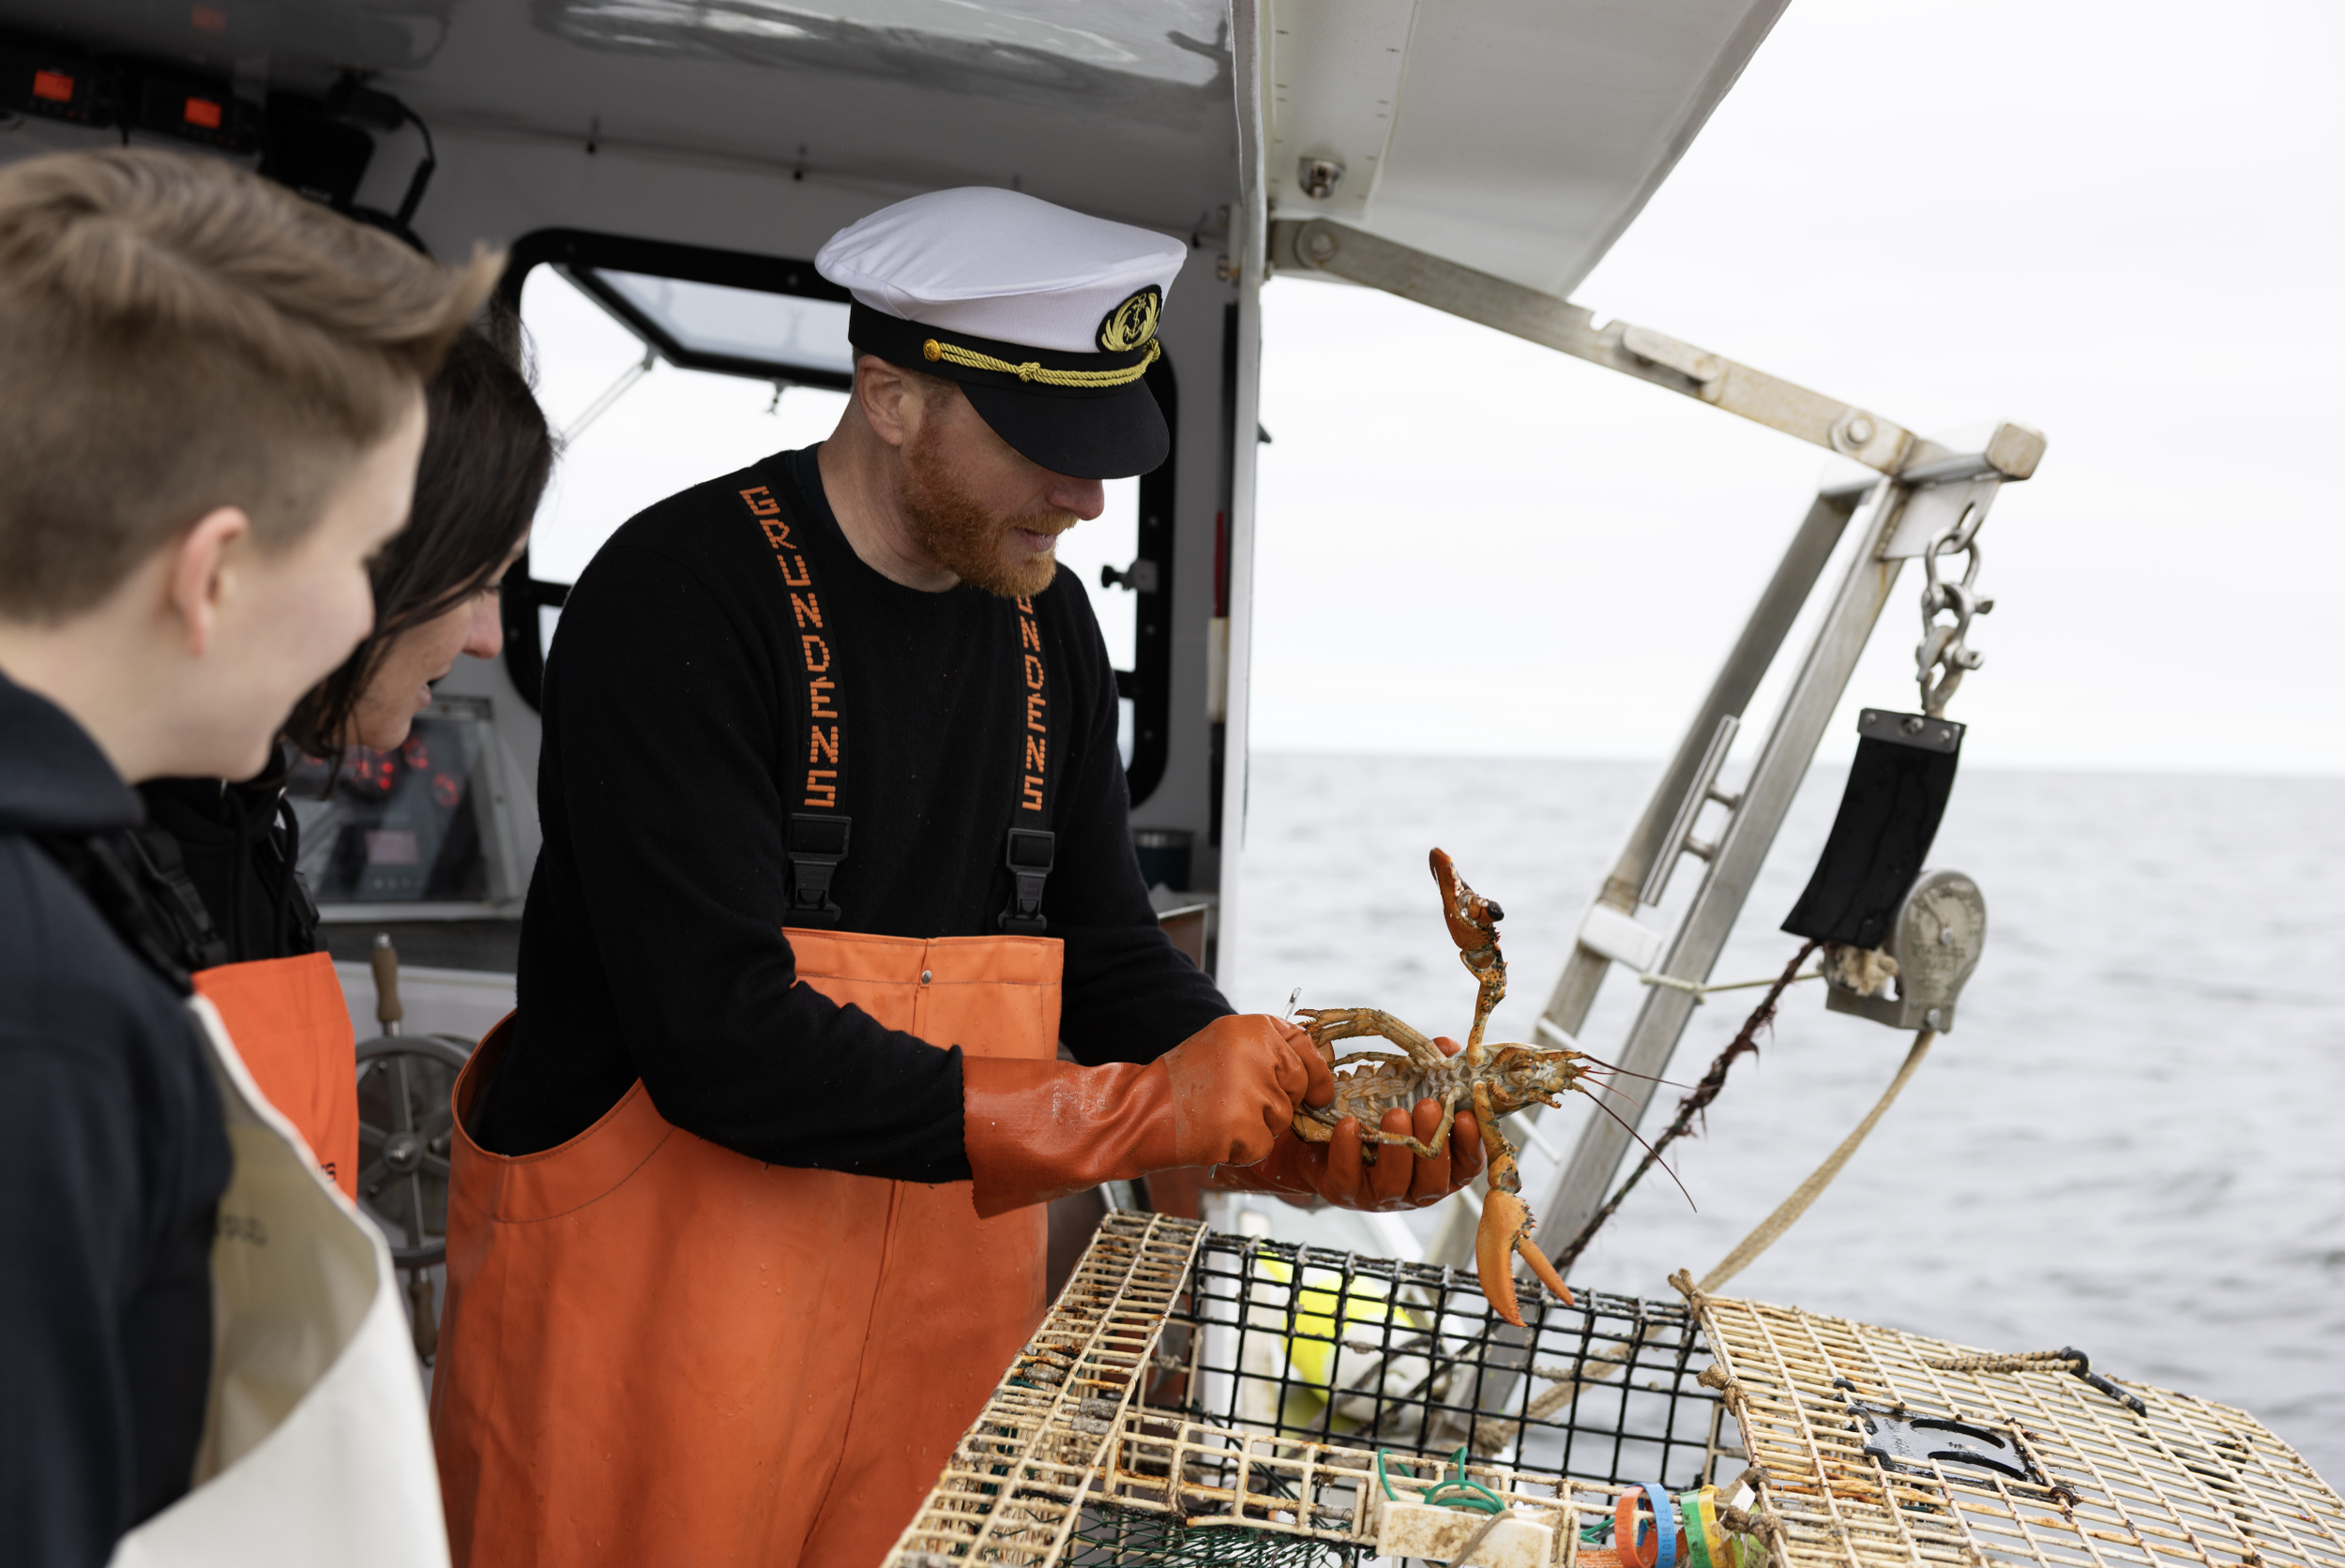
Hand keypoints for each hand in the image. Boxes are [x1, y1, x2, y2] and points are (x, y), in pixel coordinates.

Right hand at [1161, 1013, 1335, 1168]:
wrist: (1138, 1112)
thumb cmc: (1181, 1083)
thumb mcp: (1225, 1046)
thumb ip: (1268, 1052)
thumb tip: (1320, 1070)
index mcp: (1253, 1027)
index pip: (1304, 1045)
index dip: (1317, 1070)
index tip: (1320, 1091)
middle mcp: (1257, 1053)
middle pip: (1298, 1087)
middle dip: (1277, 1102)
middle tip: (1235, 1101)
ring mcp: (1252, 1091)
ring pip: (1282, 1120)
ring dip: (1257, 1126)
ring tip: (1218, 1115)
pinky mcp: (1244, 1127)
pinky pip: (1264, 1146)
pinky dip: (1243, 1149)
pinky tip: (1214, 1134)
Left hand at [1209, 1035, 1485, 1210]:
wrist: (1318, 1139)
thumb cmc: (1373, 1114)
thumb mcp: (1402, 1091)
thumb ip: (1428, 1071)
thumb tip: (1448, 1046)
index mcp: (1438, 1166)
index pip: (1466, 1165)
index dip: (1471, 1143)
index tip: (1466, 1114)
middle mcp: (1415, 1187)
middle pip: (1433, 1179)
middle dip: (1433, 1141)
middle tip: (1428, 1105)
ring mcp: (1380, 1194)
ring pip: (1395, 1184)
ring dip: (1397, 1150)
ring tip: (1394, 1113)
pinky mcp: (1345, 1191)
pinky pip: (1349, 1177)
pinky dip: (1349, 1151)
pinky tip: (1350, 1124)